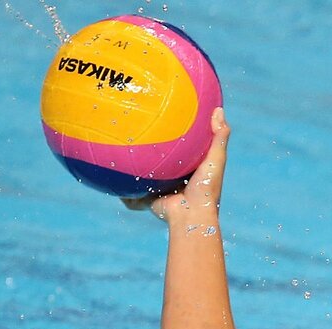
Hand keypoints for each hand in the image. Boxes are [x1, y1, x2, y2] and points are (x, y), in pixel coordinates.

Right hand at [122, 108, 228, 224]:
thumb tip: (218, 109)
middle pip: (162, 158)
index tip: (173, 114)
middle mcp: (175, 177)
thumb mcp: (216, 160)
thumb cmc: (206, 189)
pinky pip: (133, 190)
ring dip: (136, 164)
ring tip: (123, 145)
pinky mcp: (148, 196)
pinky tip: (112, 172)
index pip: (185, 145)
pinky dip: (124, 186)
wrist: (190, 216)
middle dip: (153, 146)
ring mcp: (161, 187)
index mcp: (192, 168)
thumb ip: (219, 137)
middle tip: (143, 127)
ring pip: (145, 172)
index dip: (180, 132)